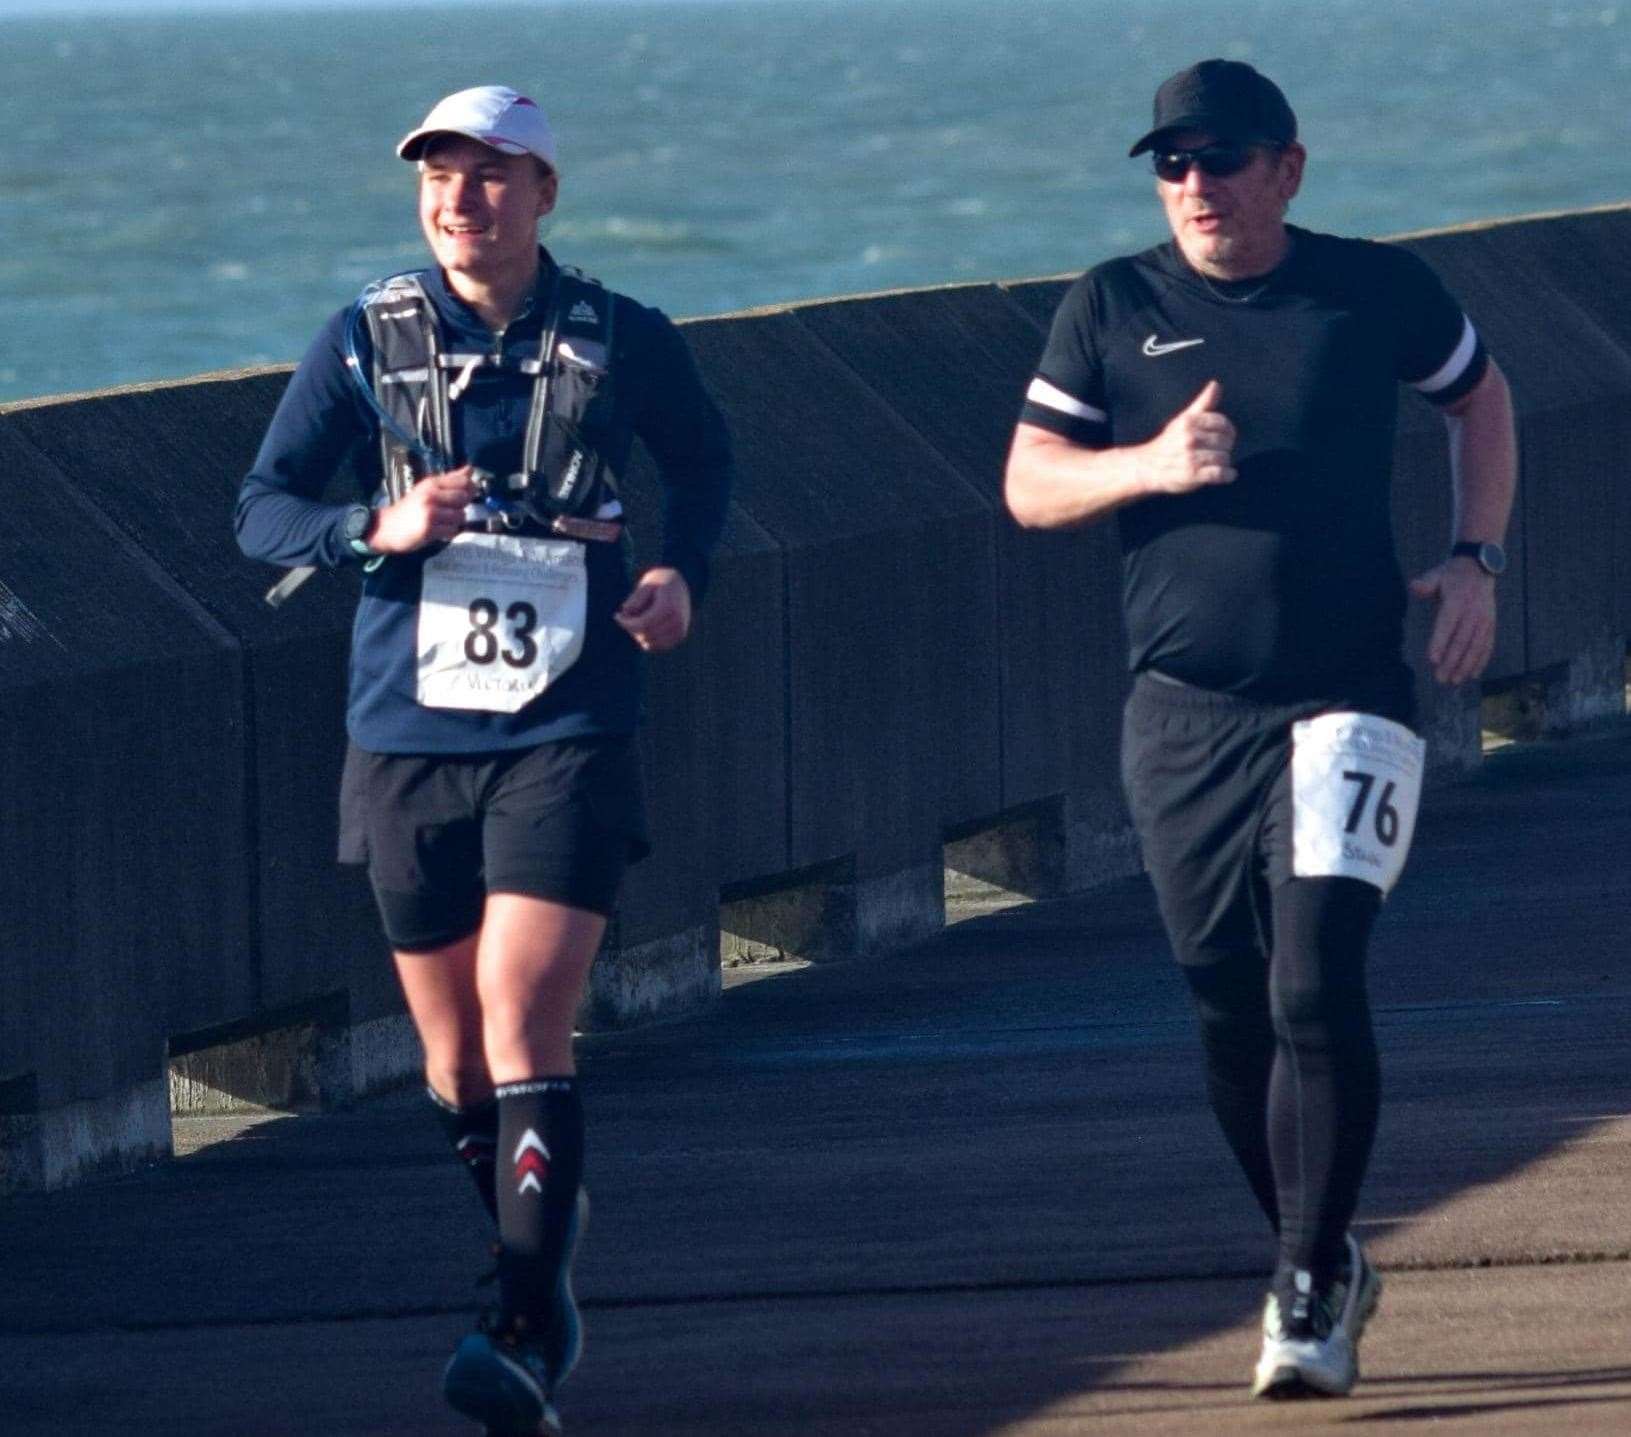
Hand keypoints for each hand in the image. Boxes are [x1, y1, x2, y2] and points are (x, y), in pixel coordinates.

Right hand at [366, 467, 478, 553]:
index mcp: (431, 483)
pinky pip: (452, 530)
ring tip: (441, 521)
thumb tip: (470, 469)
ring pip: (460, 516)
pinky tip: (438, 530)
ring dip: (455, 521)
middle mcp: (431, 495)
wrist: (386, 526)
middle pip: (464, 498)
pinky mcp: (429, 529)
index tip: (464, 495)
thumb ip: (450, 480)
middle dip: (461, 506)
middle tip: (448, 510)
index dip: (470, 489)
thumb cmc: (411, 508)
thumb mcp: (428, 489)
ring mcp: (430, 512)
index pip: (462, 481)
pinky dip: (448, 532)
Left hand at [614, 567, 692, 652]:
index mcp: (669, 607)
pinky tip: (644, 625)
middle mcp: (677, 621)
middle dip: (631, 627)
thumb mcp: (647, 583)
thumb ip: (636, 597)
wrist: (680, 585)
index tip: (616, 615)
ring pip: (649, 644)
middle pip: (644, 635)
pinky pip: (656, 646)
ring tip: (636, 618)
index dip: (626, 623)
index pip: (643, 624)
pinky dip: (646, 638)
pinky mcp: (679, 637)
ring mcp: (680, 631)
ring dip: (638, 634)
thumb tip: (626, 610)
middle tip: (625, 615)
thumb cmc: (659, 582)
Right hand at [1142, 380, 1236, 495]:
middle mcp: (1189, 438)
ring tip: (1218, 463)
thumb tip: (1215, 384)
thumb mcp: (1183, 419)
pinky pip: (1218, 473)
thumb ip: (1202, 403)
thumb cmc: (1168, 443)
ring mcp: (1190, 457)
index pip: (1221, 422)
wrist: (1147, 467)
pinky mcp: (1192, 474)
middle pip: (1225, 441)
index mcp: (1189, 422)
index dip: (1227, 430)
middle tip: (1218, 451)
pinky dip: (1227, 475)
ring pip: (1223, 457)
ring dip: (1224, 462)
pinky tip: (1228, 475)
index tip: (1224, 436)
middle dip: (1225, 447)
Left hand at [1409, 557, 1495, 685]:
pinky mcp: (1491, 625)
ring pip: (1476, 646)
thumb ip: (1425, 583)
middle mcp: (1473, 612)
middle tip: (1440, 678)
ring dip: (1466, 665)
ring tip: (1455, 681)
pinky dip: (1481, 661)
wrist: (1479, 568)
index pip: (1447, 624)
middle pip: (1462, 640)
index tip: (1432, 660)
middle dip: (1451, 661)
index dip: (1440, 642)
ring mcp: (1485, 620)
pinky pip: (1488, 645)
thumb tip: (1415, 587)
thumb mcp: (1436, 574)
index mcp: (1457, 600)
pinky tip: (1473, 675)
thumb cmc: (1450, 575)